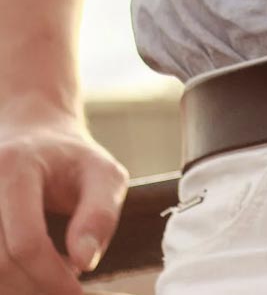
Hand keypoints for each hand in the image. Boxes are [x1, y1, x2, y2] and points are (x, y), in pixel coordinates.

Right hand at [0, 97, 127, 294]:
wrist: (34, 138)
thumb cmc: (74, 160)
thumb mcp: (104, 174)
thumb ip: (100, 213)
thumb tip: (85, 261)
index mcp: (15, 167)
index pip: (26, 241)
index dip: (52, 276)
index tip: (77, 293)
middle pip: (0, 263)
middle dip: (35, 288)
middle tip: (66, 291)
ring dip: (17, 289)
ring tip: (50, 281)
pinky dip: (5, 280)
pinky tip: (29, 277)